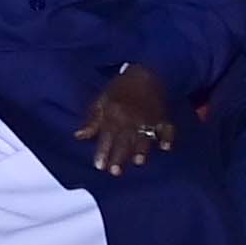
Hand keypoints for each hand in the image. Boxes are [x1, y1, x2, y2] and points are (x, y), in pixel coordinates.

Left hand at [77, 61, 176, 177]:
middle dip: (119, 155)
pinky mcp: (162, 116)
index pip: (106, 136)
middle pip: (124, 139)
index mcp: (113, 113)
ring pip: (144, 136)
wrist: (145, 72)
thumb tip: (78, 137)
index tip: (99, 166)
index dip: (103, 151)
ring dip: (141, 149)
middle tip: (115, 172)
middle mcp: (130, 117)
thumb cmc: (120, 88)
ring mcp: (148, 117)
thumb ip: (92, 121)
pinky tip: (165, 148)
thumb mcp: (101, 100)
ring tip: (138, 162)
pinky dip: (167, 137)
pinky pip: (167, 128)